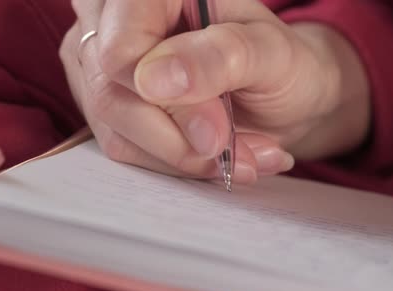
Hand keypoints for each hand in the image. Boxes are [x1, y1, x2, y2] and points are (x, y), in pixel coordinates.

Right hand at [60, 0, 370, 183]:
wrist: (285, 99)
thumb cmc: (282, 65)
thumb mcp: (271, 54)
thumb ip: (221, 57)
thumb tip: (154, 80)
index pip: (120, 47)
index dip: (163, 99)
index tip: (217, 131)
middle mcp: (120, 24)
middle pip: (111, 94)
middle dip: (179, 138)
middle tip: (235, 149)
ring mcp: (108, 70)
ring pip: (117, 132)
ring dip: (185, 158)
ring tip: (241, 153)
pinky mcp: (114, 110)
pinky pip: (127, 151)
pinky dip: (177, 165)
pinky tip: (217, 158)